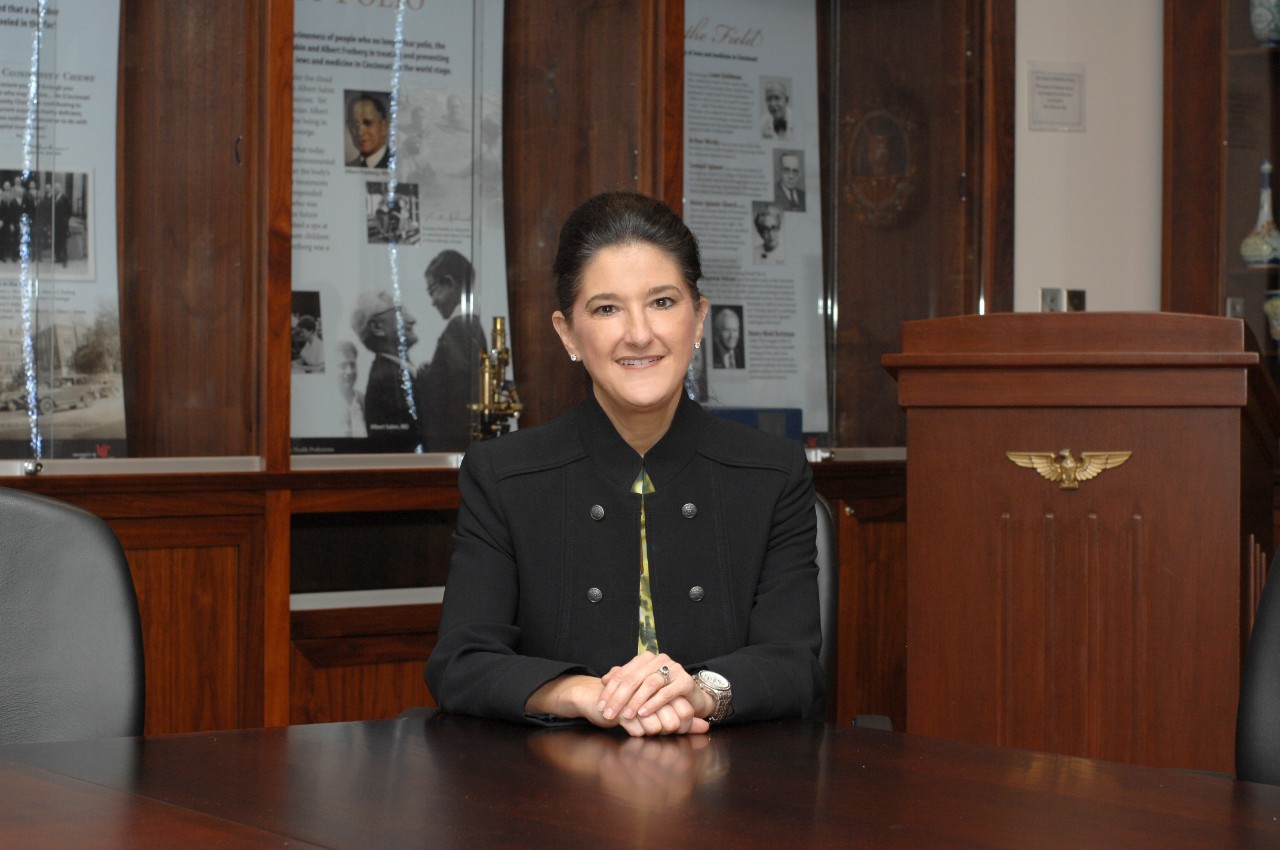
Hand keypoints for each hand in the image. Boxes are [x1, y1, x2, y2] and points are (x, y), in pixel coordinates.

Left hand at [597, 651, 715, 730]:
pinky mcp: (685, 681)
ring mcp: (673, 669)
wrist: (691, 698)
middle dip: (619, 698)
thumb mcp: (640, 687)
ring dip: (635, 701)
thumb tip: (604, 679)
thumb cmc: (662, 693)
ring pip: (649, 684)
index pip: (622, 673)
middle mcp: (659, 660)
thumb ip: (623, 680)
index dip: (610, 690)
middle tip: (609, 714)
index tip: (601, 706)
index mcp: (645, 659)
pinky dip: (653, 703)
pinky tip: (643, 713)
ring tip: (626, 715)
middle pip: (633, 678)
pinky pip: (666, 692)